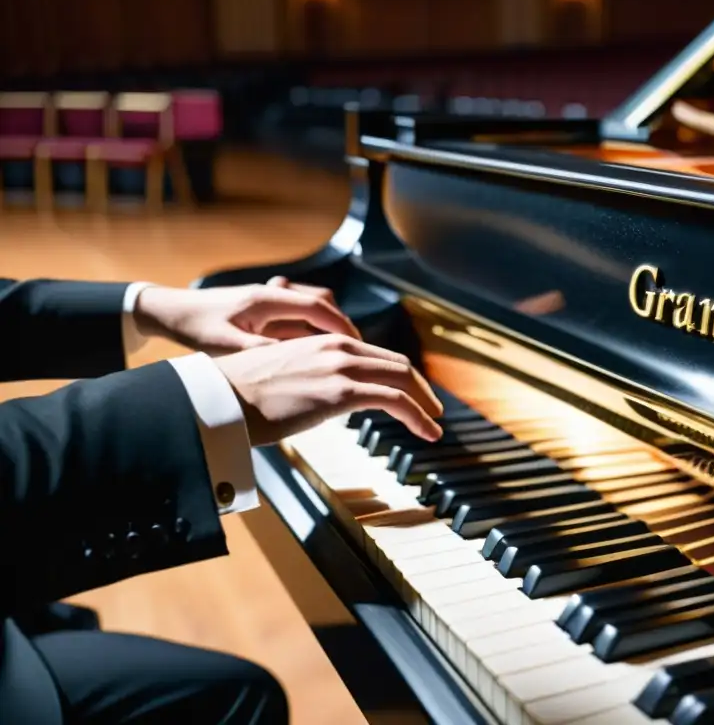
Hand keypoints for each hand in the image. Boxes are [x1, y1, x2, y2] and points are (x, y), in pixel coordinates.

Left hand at [135, 276, 359, 354]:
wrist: (171, 311)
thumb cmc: (195, 326)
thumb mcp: (227, 346)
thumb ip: (263, 352)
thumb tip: (297, 361)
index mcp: (267, 299)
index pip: (318, 307)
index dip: (342, 326)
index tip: (360, 346)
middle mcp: (274, 293)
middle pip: (323, 303)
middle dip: (342, 327)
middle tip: (356, 353)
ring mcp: (271, 298)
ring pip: (314, 306)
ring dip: (328, 326)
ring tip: (337, 353)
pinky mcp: (267, 307)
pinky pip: (300, 313)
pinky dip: (312, 327)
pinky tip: (310, 349)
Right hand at [213, 334, 443, 444]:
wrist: (218, 399)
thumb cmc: (241, 395)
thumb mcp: (283, 377)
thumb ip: (309, 380)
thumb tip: (321, 400)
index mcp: (323, 342)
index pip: (375, 354)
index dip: (400, 374)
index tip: (411, 393)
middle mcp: (337, 347)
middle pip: (396, 363)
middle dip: (420, 387)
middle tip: (432, 408)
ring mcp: (340, 367)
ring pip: (402, 378)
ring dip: (425, 403)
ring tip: (434, 424)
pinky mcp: (340, 391)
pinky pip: (395, 400)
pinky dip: (418, 416)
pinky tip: (428, 432)